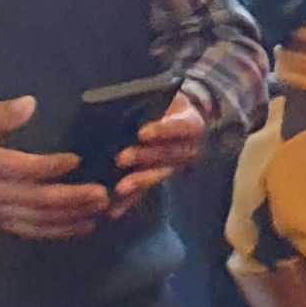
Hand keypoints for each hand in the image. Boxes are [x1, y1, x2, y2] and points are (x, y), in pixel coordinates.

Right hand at [0, 97, 112, 241]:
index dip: (49, 166)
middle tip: (102, 194)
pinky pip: (30, 231)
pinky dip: (58, 231)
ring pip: (36, 220)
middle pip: (34, 199)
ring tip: (102, 210)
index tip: (76, 159)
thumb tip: (30, 103)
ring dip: (71, 217)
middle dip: (71, 199)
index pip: (20, 168)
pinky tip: (84, 226)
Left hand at [108, 87, 211, 212]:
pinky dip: (130, 201)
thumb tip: (118, 100)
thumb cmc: (161, 103)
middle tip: (122, 158)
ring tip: (120, 188)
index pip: (181, 127)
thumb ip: (146, 100)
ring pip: (160, 174)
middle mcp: (189, 148)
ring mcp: (176, 165)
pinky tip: (114, 210)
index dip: (163, 130)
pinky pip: (147, 191)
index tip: (143, 132)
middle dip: (146, 157)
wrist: (173, 118)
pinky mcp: (158, 178)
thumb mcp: (160, 96)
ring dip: (140, 181)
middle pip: (170, 154)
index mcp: (191, 124)